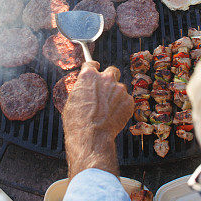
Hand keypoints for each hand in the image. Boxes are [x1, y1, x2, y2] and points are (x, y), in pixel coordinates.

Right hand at [62, 61, 133, 177]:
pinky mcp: (129, 101)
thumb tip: (85, 89)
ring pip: (119, 88)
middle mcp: (105, 78)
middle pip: (111, 71)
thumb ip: (82, 89)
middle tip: (105, 89)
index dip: (93, 67)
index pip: (91, 64)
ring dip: (115, 95)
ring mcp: (119, 89)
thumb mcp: (72, 101)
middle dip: (109, 78)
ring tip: (108, 110)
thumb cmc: (77, 121)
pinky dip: (122, 106)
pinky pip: (126, 100)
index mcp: (88, 76)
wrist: (92, 136)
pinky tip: (114, 116)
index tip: (95, 68)